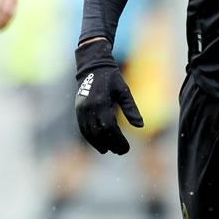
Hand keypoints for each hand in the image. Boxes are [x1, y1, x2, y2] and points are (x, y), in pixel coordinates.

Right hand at [75, 39, 143, 154]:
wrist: (92, 66)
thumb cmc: (112, 78)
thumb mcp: (124, 91)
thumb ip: (131, 108)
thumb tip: (140, 126)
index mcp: (102, 103)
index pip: (110, 128)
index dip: (118, 140)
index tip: (126, 148)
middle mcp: (90, 108)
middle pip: (100, 133)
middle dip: (110, 144)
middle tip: (121, 151)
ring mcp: (81, 110)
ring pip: (89, 133)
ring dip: (98, 143)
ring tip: (108, 150)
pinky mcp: (78, 110)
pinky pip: (83, 128)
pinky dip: (90, 138)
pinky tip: (97, 143)